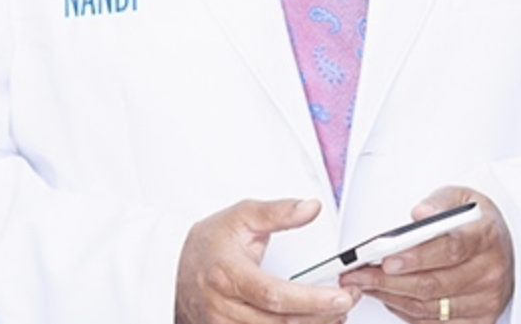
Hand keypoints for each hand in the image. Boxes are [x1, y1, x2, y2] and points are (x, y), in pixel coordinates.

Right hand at [175, 197, 359, 322]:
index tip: (340, 295)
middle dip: (320, 316)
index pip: (274, 295)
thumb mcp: (242, 215)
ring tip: (335, 313)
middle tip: (347, 301)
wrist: (173, 265)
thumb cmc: (209, 241)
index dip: (311, 300)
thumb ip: (279, 212)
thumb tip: (311, 208)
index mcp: (228, 274)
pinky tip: (310, 323)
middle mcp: (224, 307)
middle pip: (280, 322)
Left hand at [341, 187, 512, 322]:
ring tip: (366, 284)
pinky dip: (408, 312)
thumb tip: (419, 214)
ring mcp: (487, 299)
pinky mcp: (481, 319)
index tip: (386, 258)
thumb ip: (437, 203)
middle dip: (390, 281)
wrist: (507, 243)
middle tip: (359, 274)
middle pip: (434, 284)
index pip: (449, 249)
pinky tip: (390, 297)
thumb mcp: (460, 196)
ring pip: (431, 307)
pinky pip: (436, 323)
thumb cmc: (476, 220)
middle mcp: (490, 271)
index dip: (416, 256)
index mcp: (486, 236)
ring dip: (393, 297)